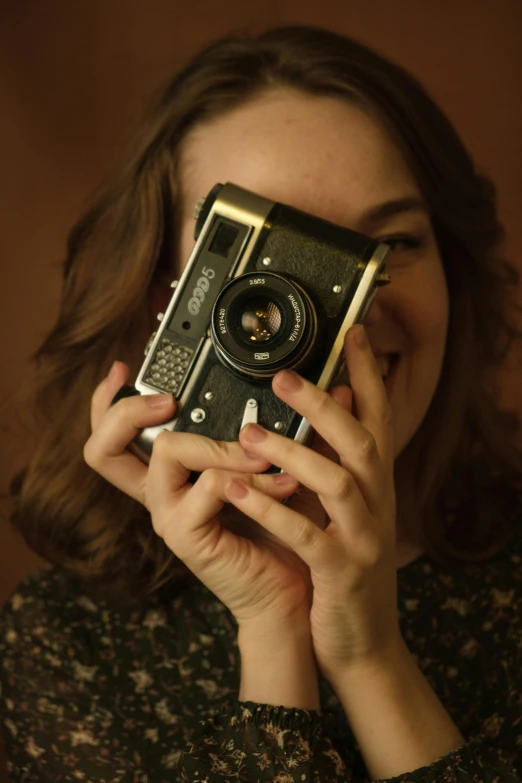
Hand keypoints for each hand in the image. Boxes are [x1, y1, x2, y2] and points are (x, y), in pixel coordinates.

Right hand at [84, 362, 314, 630]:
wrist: (295, 585)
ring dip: (222, 445)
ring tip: (263, 459)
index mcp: (171, 474)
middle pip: (103, 446)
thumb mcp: (266, 465)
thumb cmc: (281, 525)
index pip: (115, 436)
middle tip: (169, 401)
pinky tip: (283, 487)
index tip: (122, 368)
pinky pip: (209, 487)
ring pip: (166, 451)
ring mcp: (169, 514)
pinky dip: (251, 481)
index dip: (106, 402)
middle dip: (129, 411)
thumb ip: (264, 430)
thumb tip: (289, 378)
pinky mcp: (187, 536)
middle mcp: (160, 492)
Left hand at [223, 324, 400, 685]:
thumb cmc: (341, 564)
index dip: (369, 374)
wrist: (359, 639)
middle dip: (322, 405)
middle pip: (362, 440)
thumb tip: (336, 400)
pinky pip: (307, 536)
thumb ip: (337, 456)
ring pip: (338, 483)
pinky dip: (271, 510)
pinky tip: (235, 492)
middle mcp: (377, 504)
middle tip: (282, 375)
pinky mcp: (340, 573)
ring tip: (248, 435)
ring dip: (293, 454)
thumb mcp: (344, 507)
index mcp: (375, 484)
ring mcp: (363, 538)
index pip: (380, 417)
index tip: (353, 334)